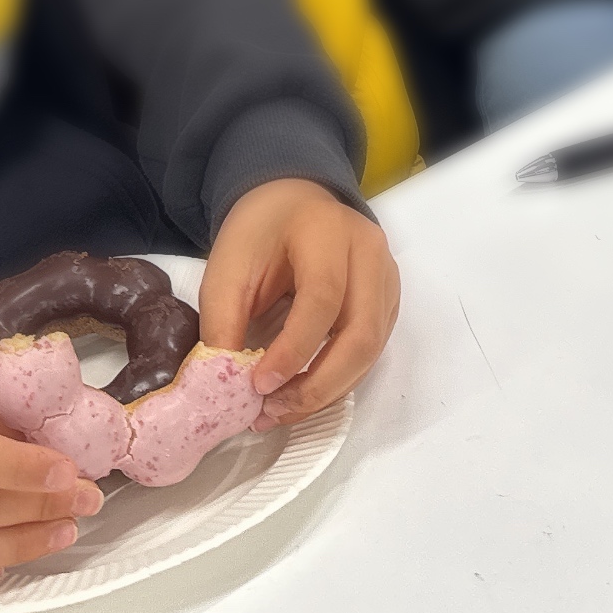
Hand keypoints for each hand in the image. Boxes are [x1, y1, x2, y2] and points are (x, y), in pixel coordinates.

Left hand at [199, 177, 401, 428]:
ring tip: (281, 411)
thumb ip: (224, 322)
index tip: (258, 386)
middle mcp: (369, 252)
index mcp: (327, 231)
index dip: (294, 350)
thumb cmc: (259, 233)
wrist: (292, 201)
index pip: (323, 298)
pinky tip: (303, 392)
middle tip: (272, 412)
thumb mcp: (227, 268)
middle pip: (361, 332)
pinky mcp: (388, 300)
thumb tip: (227, 386)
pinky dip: (339, 380)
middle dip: (318, 385)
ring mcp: (387, 277)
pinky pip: (372, 350)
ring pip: (371, 350)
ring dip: (328, 391)